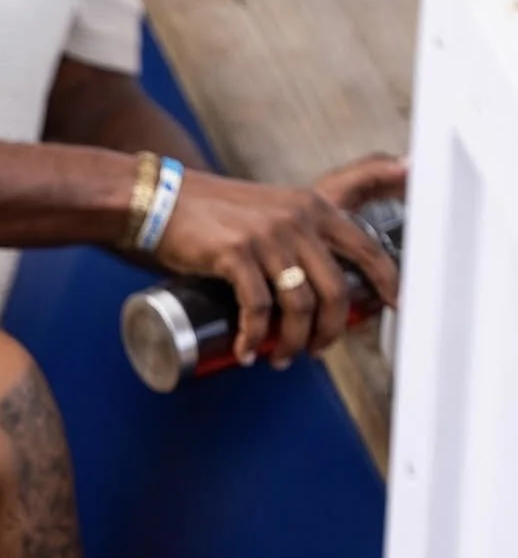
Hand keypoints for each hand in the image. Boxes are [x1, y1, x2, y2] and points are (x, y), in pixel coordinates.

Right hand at [157, 155, 405, 362]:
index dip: (386, 282)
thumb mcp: (272, 208)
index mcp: (314, 207)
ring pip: (299, 305)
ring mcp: (268, 237)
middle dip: (330, 331)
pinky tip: (247, 352)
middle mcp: (298, 220)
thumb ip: (299, 229)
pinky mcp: (235, 254)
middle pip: (335, 289)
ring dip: (292, 342)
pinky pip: (257, 308)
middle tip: (315, 350)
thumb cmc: (215, 212)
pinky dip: (254, 338)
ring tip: (279, 357)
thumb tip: (316, 279)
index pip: (366, 248)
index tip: (393, 307)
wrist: (163, 200)